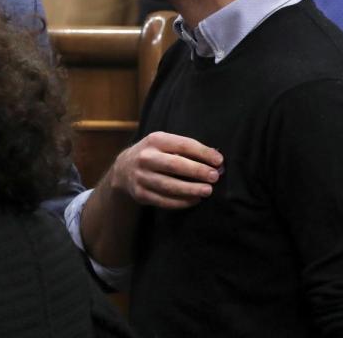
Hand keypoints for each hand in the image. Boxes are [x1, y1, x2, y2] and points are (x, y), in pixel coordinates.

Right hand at [108, 131, 222, 208]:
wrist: (123, 169)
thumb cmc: (154, 154)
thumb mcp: (165, 143)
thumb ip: (187, 150)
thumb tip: (216, 161)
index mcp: (155, 140)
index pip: (183, 145)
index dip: (202, 152)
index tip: (219, 161)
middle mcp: (146, 157)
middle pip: (175, 165)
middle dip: (197, 171)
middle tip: (215, 177)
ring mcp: (141, 176)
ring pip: (169, 185)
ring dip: (191, 189)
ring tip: (207, 191)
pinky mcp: (140, 194)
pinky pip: (163, 200)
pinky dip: (181, 202)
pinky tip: (194, 200)